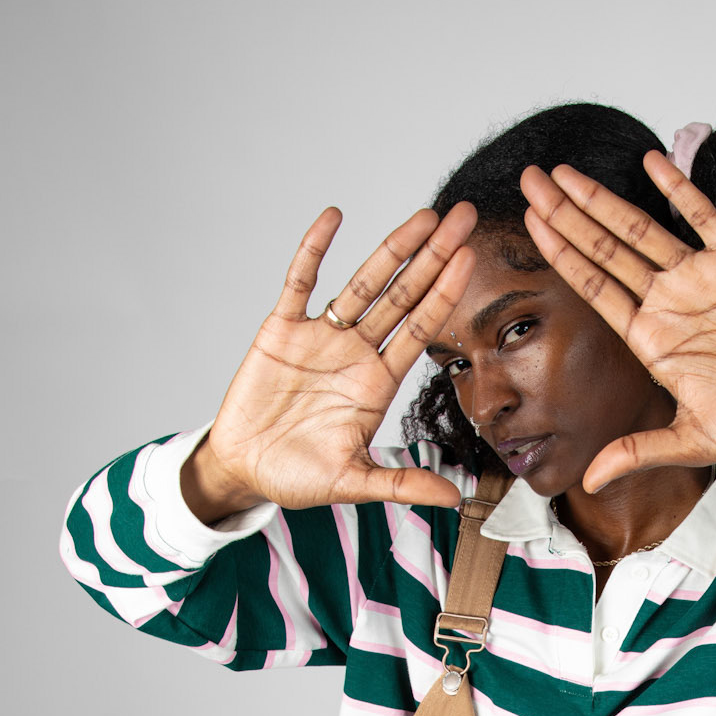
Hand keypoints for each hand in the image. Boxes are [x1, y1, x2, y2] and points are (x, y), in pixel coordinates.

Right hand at [183, 203, 476, 521]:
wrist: (245, 469)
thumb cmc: (298, 476)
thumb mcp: (353, 483)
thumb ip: (400, 483)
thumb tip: (454, 498)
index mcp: (378, 384)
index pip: (421, 329)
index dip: (445, 294)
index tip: (471, 260)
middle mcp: (356, 353)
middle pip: (403, 295)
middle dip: (433, 257)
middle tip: (464, 216)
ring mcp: (321, 337)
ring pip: (363, 283)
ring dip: (392, 248)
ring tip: (424, 216)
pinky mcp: (281, 330)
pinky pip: (300, 282)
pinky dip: (314, 250)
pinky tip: (334, 218)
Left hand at [520, 153, 715, 493]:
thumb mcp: (694, 442)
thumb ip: (638, 451)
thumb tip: (588, 482)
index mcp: (652, 340)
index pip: (595, 289)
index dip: (562, 256)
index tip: (529, 225)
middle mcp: (669, 303)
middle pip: (605, 250)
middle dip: (565, 216)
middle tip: (528, 180)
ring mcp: (701, 278)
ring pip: (641, 229)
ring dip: (603, 199)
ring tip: (565, 170)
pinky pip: (703, 216)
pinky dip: (678, 188)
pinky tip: (650, 162)